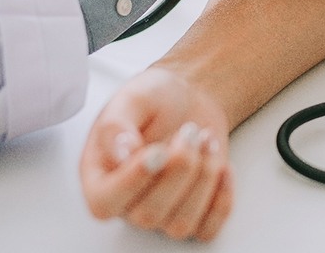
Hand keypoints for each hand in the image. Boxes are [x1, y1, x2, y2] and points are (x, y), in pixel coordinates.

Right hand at [80, 67, 232, 241]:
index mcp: (101, 175)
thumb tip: (120, 154)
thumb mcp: (132, 98)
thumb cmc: (155, 98)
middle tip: (190, 131)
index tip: (158, 150)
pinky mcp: (194, 211)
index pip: (104, 202)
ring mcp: (162, 210)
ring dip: (203, 178)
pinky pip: (208, 229)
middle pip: (149, 214)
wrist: (189, 96)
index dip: (133, 182)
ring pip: (180, 224)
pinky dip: (222, 199)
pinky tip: (223, 166)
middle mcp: (128, 200)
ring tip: (206, 139)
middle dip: (179, 168)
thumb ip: (116, 125)